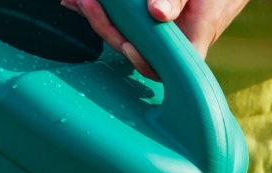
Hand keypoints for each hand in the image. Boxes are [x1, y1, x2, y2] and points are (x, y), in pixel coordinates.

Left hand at [62, 0, 252, 79]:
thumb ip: (179, 0)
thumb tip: (158, 13)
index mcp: (192, 43)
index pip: (165, 68)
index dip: (142, 62)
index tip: (128, 45)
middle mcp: (174, 46)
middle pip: (135, 49)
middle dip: (106, 28)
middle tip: (87, 2)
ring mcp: (163, 38)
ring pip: (127, 36)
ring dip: (100, 19)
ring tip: (80, 1)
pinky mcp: (154, 27)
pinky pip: (128, 25)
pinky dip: (107, 13)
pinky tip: (85, 4)